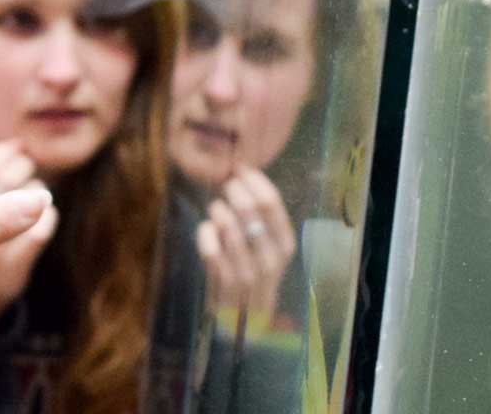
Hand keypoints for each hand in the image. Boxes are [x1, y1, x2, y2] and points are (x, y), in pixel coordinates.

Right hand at [0, 142, 56, 327]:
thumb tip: (14, 149)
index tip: (17, 144)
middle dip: (18, 170)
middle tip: (30, 161)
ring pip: (15, 217)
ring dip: (34, 194)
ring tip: (40, 187)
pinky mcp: (7, 280)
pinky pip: (32, 241)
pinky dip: (46, 222)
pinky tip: (48, 215)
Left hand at [197, 168, 295, 316]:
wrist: (245, 322)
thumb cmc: (255, 274)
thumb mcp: (269, 249)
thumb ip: (262, 218)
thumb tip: (245, 174)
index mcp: (285, 246)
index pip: (271, 202)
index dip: (252, 179)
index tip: (239, 169)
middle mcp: (270, 260)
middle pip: (250, 210)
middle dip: (233, 190)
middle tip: (226, 187)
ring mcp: (246, 274)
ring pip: (228, 227)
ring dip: (218, 210)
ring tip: (217, 209)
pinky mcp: (223, 285)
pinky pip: (209, 249)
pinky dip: (205, 233)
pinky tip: (206, 230)